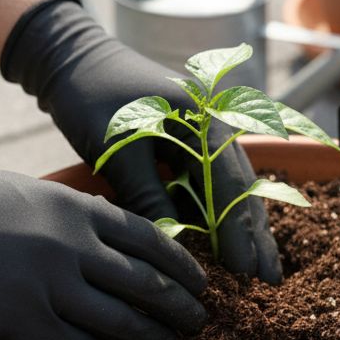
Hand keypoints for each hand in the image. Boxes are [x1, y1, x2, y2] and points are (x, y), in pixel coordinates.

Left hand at [0, 0, 281, 283]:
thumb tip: (171, 246)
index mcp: (202, 119)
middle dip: (254, 234)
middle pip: (243, 187)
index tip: (245, 269)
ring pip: (231, 187)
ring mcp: (202, 132)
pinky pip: (210, 182)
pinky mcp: (185, 142)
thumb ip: (147, 194)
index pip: (230, 183)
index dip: (239, 230)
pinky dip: (218, 213)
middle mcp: (211, 124)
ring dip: (243, 227)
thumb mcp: (117, 150)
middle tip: (268, 279)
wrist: (71, 59)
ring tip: (257, 267)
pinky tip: (224, 243)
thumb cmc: (90, 97)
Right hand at [0, 128, 206, 339]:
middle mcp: (71, 247)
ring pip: (121, 325)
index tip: (199, 285)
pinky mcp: (20, 326)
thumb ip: (73, 217)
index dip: (183, 269)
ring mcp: (47, 289)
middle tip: (196, 326)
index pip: (152, 242)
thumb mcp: (28, 192)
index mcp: (76, 209)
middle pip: (146, 287)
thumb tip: (110, 241)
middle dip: (178, 311)